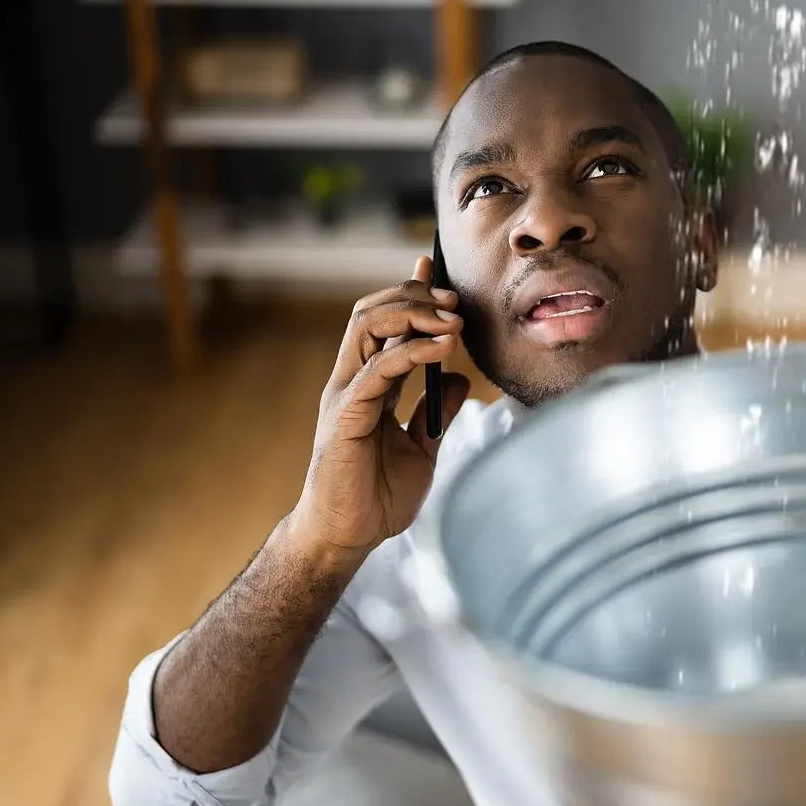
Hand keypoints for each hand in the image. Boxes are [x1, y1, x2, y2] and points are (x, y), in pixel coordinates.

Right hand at [291, 257, 470, 561]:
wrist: (350, 538)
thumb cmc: (378, 497)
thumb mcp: (422, 448)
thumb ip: (437, 412)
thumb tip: (459, 378)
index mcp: (368, 385)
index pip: (384, 323)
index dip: (408, 291)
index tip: (435, 268)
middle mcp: (352, 381)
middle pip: (372, 312)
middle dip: (414, 294)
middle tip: (455, 299)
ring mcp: (346, 395)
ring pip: (366, 326)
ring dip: (412, 313)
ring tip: (452, 318)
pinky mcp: (346, 416)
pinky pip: (378, 370)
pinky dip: (411, 351)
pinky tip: (443, 348)